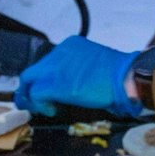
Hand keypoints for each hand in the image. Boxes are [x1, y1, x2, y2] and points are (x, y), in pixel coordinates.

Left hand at [15, 37, 141, 118]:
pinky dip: (39, 104)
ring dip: (31, 97)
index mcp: (70, 45)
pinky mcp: (55, 84)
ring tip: (38, 108)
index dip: (44, 78)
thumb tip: (72, 85)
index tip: (45, 90)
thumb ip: (79, 70)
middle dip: (28, 87)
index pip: (48, 62)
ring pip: (29, 80)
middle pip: (34, 70)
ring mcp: (55, 67)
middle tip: (29, 101)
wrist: (126, 78)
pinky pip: (36, 94)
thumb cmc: (119, 75)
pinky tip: (50, 110)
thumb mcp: (94, 65)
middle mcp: (59, 52)